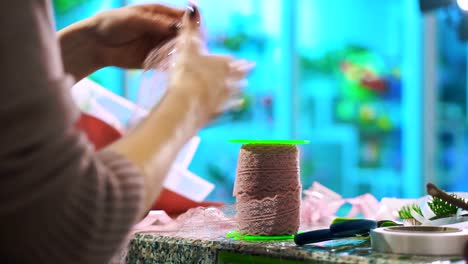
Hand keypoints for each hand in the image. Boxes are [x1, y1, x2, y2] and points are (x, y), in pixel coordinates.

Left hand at [59, 4, 183, 79]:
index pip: (183, 17)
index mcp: (161, 14)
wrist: (96, 44)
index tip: (195, 30)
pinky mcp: (156, 61)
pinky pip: (169, 64)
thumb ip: (156, 22)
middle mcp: (164, 30)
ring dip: (182, 54)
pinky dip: (173, 65)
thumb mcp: (135, 19)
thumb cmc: (113, 24)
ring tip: (179, 57)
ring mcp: (161, 46)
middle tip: (187, 47)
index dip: (192, 22)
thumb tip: (178, 26)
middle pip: (185, 35)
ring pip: (180, 50)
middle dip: (189, 40)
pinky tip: (172, 67)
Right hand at [164, 7, 252, 126]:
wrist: (185, 104)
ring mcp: (226, 100)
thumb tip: (193, 5)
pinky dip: (231, 108)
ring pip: (237, 95)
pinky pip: (228, 111)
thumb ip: (192, 27)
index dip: (241, 62)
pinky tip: (233, 109)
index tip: (247, 63)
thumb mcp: (188, 45)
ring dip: (239, 92)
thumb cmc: (187, 72)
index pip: (238, 62)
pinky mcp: (218, 115)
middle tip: (248, 74)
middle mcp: (230, 83)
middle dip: (243, 76)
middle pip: (241, 78)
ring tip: (242, 92)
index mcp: (226, 65)